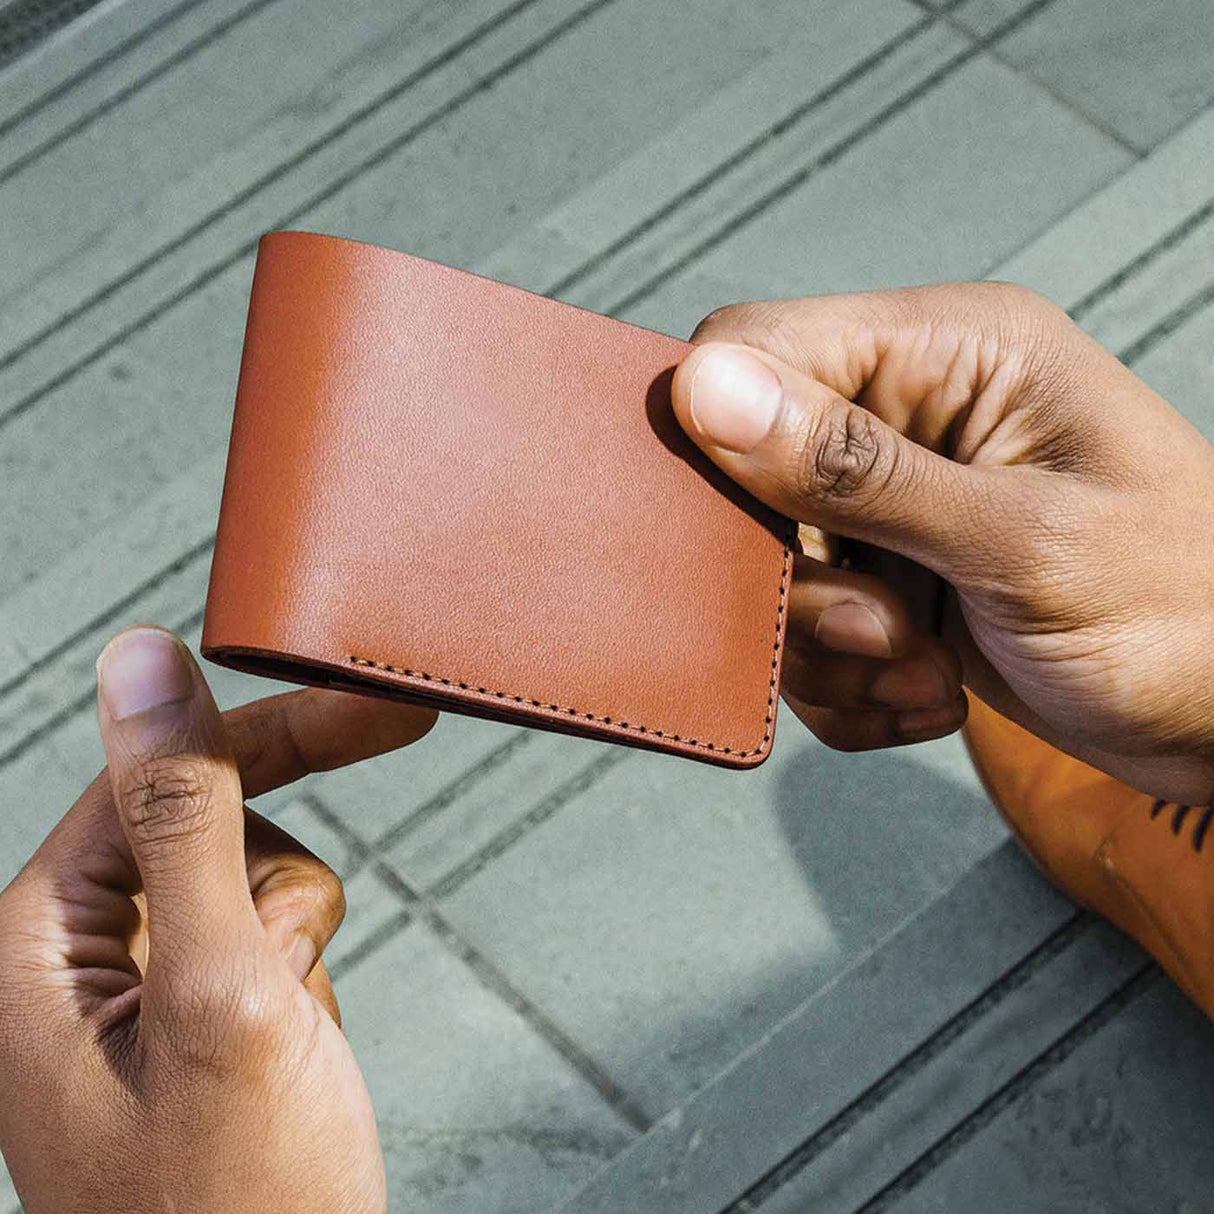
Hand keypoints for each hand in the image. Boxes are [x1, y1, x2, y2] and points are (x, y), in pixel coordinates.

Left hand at [0, 627, 436, 1213]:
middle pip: (207, 822)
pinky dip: (299, 977)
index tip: (382, 709)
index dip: (278, 735)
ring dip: (293, 938)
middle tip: (341, 869)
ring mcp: (132, 991)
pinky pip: (260, 940)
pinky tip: (291, 1046)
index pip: (160, 775)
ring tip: (288, 1027)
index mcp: (38, 943)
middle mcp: (72, 957)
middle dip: (280, 868)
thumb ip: (181, 815)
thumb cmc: (240, 1206)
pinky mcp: (184, 1018)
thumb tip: (139, 659)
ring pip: (247, 880)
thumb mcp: (219, 991)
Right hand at [671, 284, 1213, 804]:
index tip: (769, 538)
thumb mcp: (1017, 540)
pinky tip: (930, 692)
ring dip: (832, 650)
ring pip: (771, 575)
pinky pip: (805, 638)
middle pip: (747, 478)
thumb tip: (708, 388)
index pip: (761, 348)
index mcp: (952, 354)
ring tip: (926, 669)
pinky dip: (852, 685)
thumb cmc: (1181, 613)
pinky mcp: (887, 584)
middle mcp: (911, 419)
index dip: (724, 436)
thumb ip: (855, 469)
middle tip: (884, 629)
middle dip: (799, 582)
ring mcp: (895, 509)